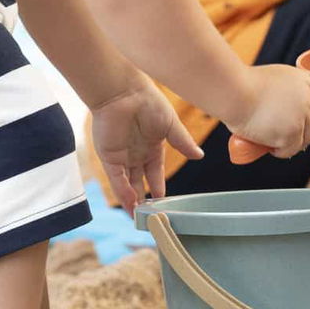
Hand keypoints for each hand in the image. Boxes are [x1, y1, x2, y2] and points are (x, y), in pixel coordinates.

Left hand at [91, 78, 202, 213]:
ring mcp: (122, 156)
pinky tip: (131, 203)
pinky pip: (116, 179)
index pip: (155, 173)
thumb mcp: (171, 125)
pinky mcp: (109, 156)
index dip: (159, 187)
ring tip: (139, 217)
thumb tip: (200, 156)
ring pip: (127, 184)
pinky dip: (123, 191)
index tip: (164, 203)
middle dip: (144, 198)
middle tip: (150, 216)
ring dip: (133, 200)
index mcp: (152, 146)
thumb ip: (182, 142)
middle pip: (140, 181)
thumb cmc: (149, 102)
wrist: (124, 91)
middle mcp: (136, 154)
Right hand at [228, 66, 309, 159]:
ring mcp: (303, 114)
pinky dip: (280, 151)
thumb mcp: (278, 79)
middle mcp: (309, 95)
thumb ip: (294, 91)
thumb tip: (301, 109)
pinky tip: (268, 144)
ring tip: (272, 137)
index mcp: (306, 79)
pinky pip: (292, 149)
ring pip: (308, 138)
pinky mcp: (293, 131)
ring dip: (292, 142)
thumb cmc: (244, 86)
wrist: (232, 92)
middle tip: (291, 135)